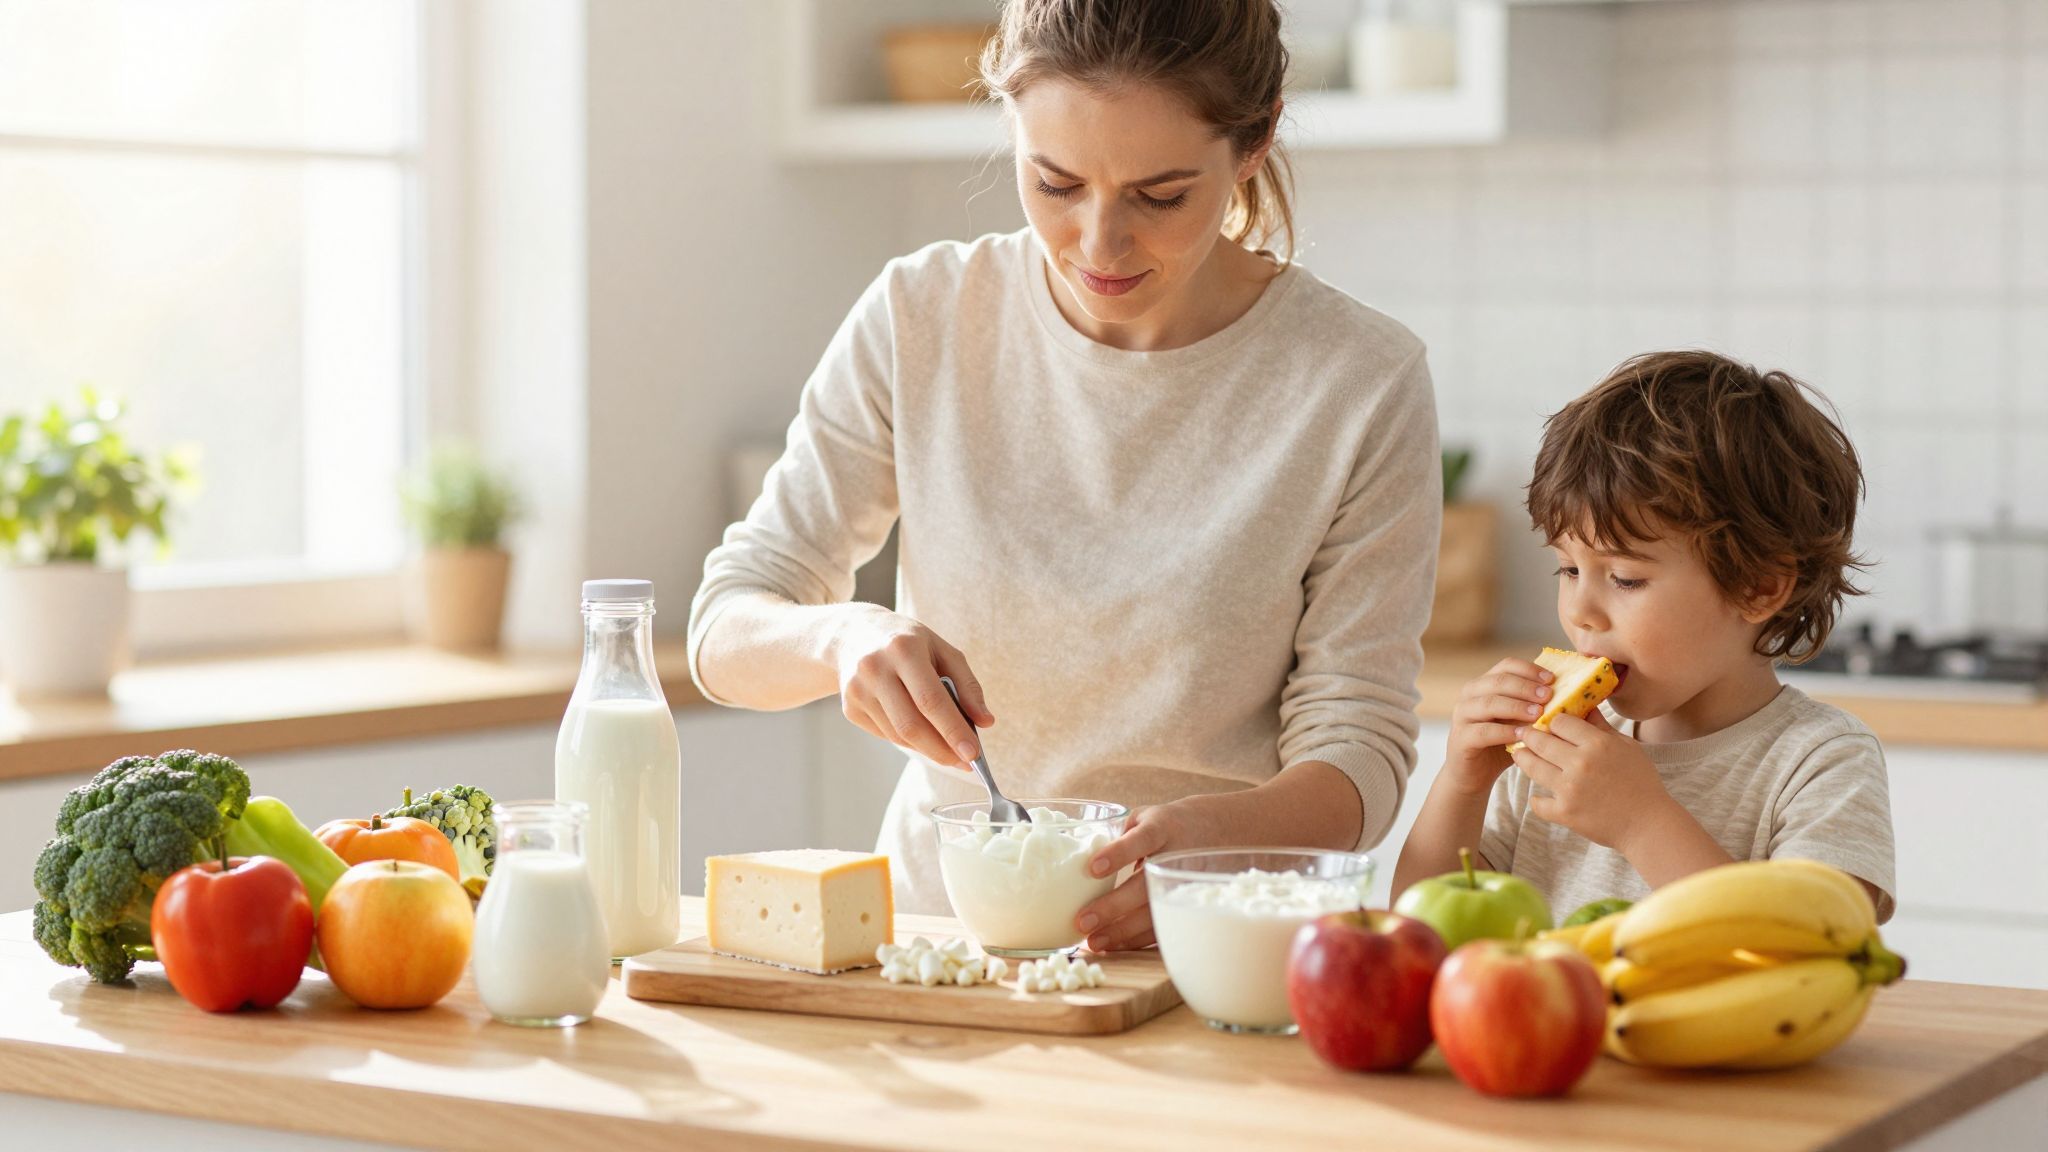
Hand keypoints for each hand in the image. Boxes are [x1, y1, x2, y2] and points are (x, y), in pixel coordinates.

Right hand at [829, 606, 992, 770]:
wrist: (853, 635)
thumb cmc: (908, 643)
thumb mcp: (942, 650)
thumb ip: (967, 685)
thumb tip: (986, 723)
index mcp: (903, 649)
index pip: (930, 700)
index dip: (953, 730)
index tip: (973, 754)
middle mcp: (875, 669)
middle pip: (911, 725)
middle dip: (942, 750)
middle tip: (965, 762)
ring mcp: (857, 691)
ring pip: (899, 735)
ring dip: (928, 749)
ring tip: (949, 750)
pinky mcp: (849, 708)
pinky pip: (887, 735)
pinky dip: (909, 740)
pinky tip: (921, 734)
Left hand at [1072, 798, 1224, 951]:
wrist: (1217, 830)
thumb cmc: (1167, 825)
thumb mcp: (1146, 817)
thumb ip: (1117, 835)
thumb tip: (1078, 859)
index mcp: (1163, 828)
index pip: (1142, 839)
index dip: (1119, 853)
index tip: (1092, 868)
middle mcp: (1175, 856)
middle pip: (1145, 885)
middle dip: (1113, 906)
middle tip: (1082, 922)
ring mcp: (1184, 883)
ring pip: (1154, 912)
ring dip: (1122, 932)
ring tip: (1093, 942)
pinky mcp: (1187, 904)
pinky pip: (1162, 925)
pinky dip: (1136, 939)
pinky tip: (1114, 945)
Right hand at [1444, 657, 1555, 795]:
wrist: (1474, 774)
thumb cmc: (1502, 743)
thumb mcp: (1520, 720)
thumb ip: (1536, 706)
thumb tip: (1574, 695)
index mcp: (1485, 684)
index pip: (1507, 665)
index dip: (1530, 670)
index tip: (1552, 679)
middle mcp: (1470, 695)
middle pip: (1498, 681)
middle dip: (1526, 686)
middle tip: (1548, 695)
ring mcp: (1462, 715)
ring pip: (1489, 703)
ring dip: (1516, 706)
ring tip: (1538, 713)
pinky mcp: (1461, 738)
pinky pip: (1483, 731)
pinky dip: (1504, 732)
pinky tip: (1522, 735)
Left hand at [1510, 709, 1673, 850]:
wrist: (1649, 825)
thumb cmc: (1642, 783)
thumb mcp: (1627, 748)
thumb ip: (1602, 727)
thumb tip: (1586, 706)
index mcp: (1597, 744)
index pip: (1559, 721)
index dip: (1553, 721)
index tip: (1549, 724)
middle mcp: (1580, 763)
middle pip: (1540, 741)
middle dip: (1529, 735)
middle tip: (1522, 734)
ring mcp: (1569, 789)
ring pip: (1532, 766)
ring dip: (1524, 759)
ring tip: (1520, 755)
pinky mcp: (1564, 812)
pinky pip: (1538, 802)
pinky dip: (1537, 800)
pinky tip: (1538, 796)